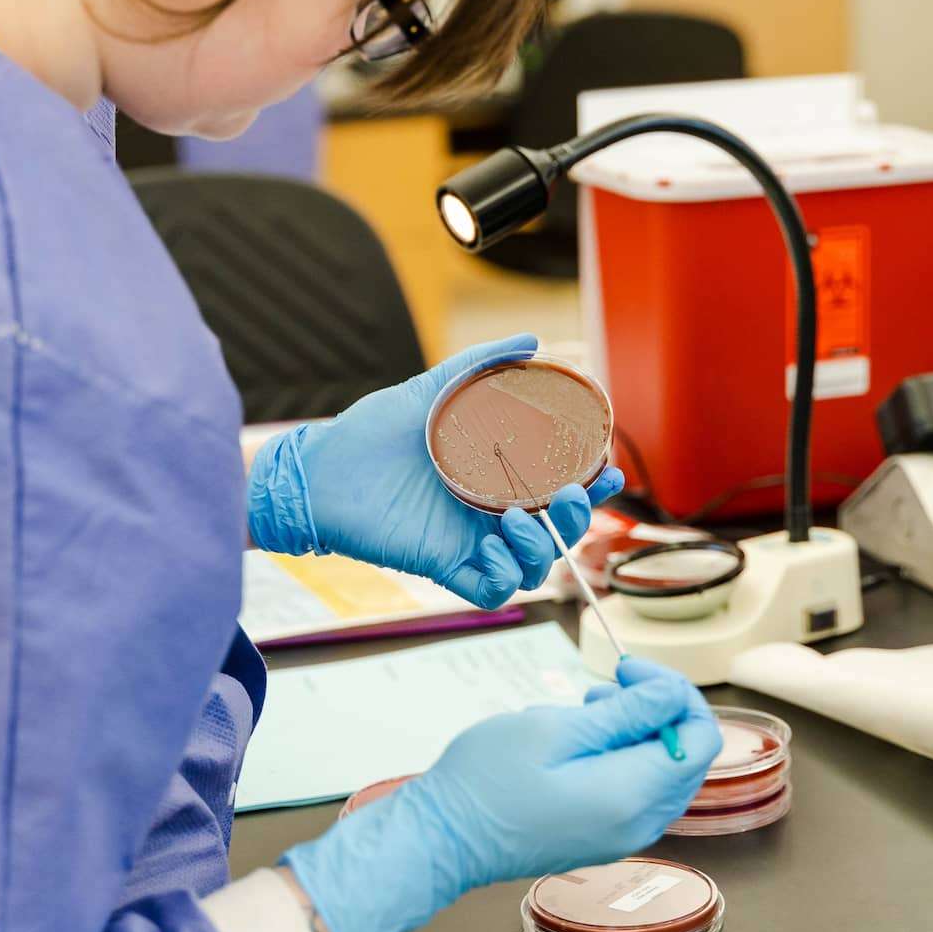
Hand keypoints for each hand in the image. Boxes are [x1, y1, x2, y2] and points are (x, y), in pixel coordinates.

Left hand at [248, 335, 625, 608]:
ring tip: (520, 518)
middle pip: (557, 531)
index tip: (608, 470)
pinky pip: (492, 590)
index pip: (558, 489)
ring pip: (534, 566)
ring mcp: (469, 543)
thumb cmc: (372, 431)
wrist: (324, 466)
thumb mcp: (435, 390)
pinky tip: (499, 545)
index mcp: (496, 477)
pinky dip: (507, 575)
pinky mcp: (444, 566)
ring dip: (543, 546)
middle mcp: (489, 514)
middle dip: (579, 517)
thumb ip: (482, 365)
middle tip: (572, 491)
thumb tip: (530, 341)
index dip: (591, 486)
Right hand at [279, 660, 720, 931]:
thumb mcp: (555, 729)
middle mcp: (638, 824)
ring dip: (638, 730)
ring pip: (664, 772)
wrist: (442, 839)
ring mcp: (621, 837)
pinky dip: (622, 756)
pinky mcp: (601, 838)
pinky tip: (578, 740)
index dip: (677, 693)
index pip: (702, 738)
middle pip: (688, 756)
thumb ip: (625, 714)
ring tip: (587, 707)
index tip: (629, 671)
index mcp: (633, 795)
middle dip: (659, 709)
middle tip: (608, 684)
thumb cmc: (487, 779)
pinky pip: (637, 790)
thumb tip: (674, 695)